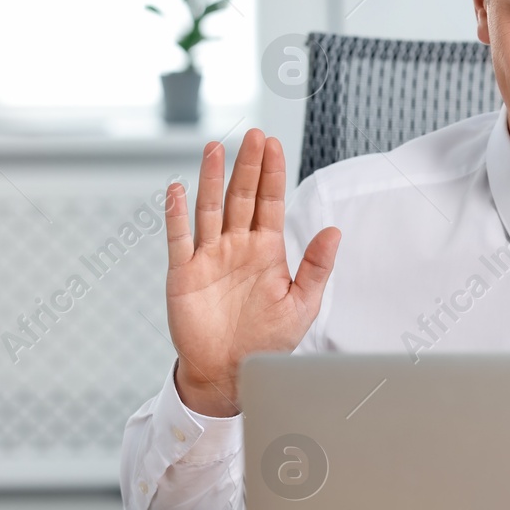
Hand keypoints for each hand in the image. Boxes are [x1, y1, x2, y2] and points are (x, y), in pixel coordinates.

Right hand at [163, 130, 340, 415]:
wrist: (231, 374)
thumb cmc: (267, 342)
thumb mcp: (300, 305)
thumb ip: (315, 267)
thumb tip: (333, 230)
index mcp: (266, 251)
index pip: (269, 202)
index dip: (271, 173)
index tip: (273, 144)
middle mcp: (236, 247)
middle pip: (241, 197)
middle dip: (248, 166)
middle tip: (253, 135)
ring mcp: (209, 257)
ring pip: (210, 209)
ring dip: (212, 178)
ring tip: (216, 148)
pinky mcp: (184, 274)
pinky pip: (179, 239)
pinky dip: (176, 214)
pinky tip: (177, 188)